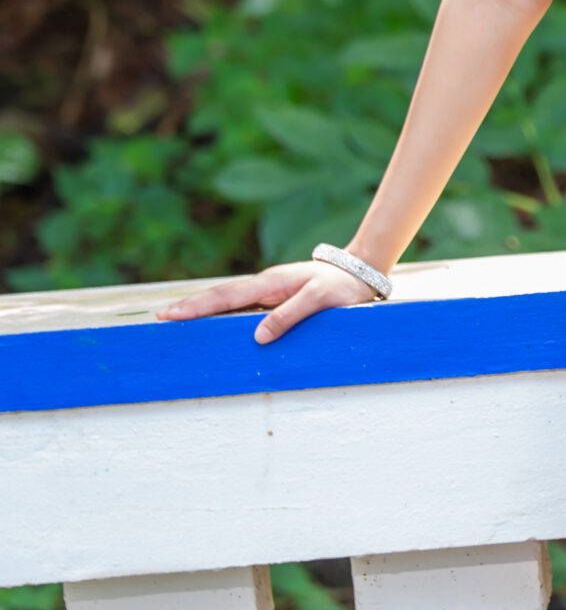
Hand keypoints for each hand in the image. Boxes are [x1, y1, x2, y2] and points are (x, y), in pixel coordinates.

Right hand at [156, 258, 379, 342]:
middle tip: (161, 318)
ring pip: (228, 301)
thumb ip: (290, 316)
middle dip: (190, 307)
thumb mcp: (319, 301)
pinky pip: (242, 307)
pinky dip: (222, 312)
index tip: (170, 314)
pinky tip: (212, 322)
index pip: (224, 297)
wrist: (359, 272)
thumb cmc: (341, 287)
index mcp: (269, 284)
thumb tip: (258, 337)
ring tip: (177, 320)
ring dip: (202, 309)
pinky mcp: (275, 298)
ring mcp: (267, 292)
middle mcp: (263, 286)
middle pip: (218, 297)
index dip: (196, 307)